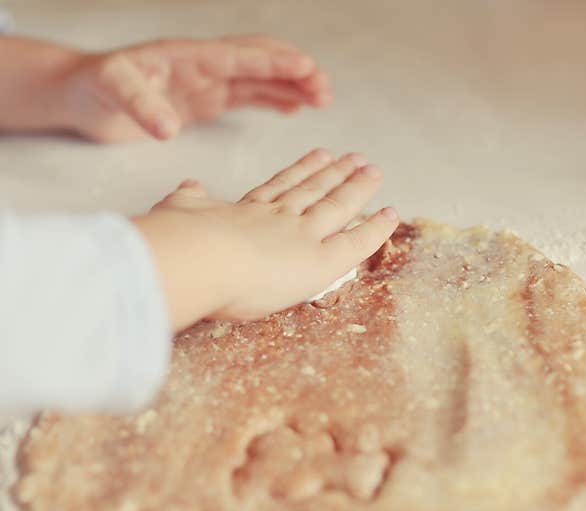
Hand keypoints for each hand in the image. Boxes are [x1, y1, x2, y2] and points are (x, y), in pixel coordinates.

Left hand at [61, 35, 330, 141]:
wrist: (81, 94)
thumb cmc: (93, 86)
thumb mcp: (112, 91)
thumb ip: (140, 106)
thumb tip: (167, 128)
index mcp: (188, 57)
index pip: (239, 57)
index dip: (273, 62)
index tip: (305, 68)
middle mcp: (203, 66)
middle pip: (260, 62)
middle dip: (294, 72)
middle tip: (324, 89)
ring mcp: (207, 82)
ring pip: (260, 78)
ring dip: (291, 85)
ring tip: (321, 98)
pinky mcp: (205, 100)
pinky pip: (247, 95)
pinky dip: (273, 99)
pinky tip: (293, 107)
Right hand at [134, 149, 397, 330]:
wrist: (194, 257)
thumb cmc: (176, 243)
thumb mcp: (175, 211)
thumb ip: (186, 200)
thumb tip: (188, 184)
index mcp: (243, 211)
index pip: (279, 188)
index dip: (300, 171)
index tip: (316, 156)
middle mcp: (278, 218)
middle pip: (313, 191)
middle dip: (335, 174)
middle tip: (354, 158)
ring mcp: (301, 235)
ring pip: (337, 207)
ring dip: (357, 188)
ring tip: (373, 171)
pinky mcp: (319, 260)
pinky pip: (356, 243)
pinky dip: (375, 230)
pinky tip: (391, 215)